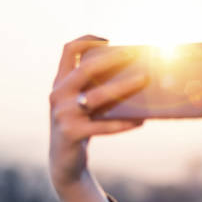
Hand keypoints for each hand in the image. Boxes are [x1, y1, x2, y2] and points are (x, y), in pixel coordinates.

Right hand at [48, 35, 147, 188]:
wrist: (65, 161)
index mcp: (60, 83)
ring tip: (144, 80)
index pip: (68, 50)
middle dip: (111, 59)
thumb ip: (98, 89)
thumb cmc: (83, 126)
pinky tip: (141, 121)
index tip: (110, 40)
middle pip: (84, 69)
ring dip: (123, 86)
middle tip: (134, 54)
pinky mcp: (72, 133)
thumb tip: (138, 75)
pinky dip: (124, 123)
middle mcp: (57, 94)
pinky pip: (103, 126)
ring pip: (97, 96)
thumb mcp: (84, 105)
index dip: (87, 39)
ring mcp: (62, 114)